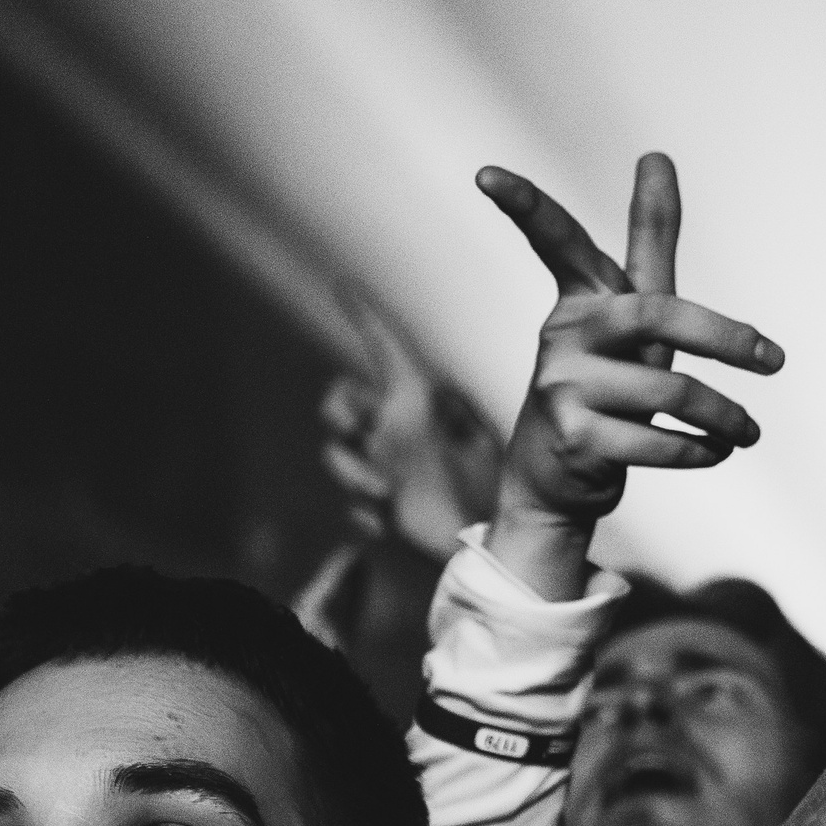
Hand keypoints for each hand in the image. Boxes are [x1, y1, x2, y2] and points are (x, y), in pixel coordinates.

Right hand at [318, 290, 501, 563]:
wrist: (487, 541)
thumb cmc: (483, 483)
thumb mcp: (459, 431)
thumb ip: (428, 404)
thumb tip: (415, 386)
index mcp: (416, 398)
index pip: (383, 346)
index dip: (365, 315)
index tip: (345, 284)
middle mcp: (395, 428)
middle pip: (341, 399)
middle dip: (339, 411)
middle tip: (356, 428)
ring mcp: (384, 467)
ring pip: (338, 455)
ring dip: (353, 473)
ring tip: (384, 492)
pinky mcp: (381, 509)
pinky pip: (354, 505)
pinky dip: (368, 514)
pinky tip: (390, 521)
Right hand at [479, 153, 782, 600]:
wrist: (554, 484)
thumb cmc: (603, 389)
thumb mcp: (631, 316)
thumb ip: (649, 241)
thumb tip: (656, 155)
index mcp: (579, 301)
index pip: (558, 244)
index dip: (525, 206)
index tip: (486, 173)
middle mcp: (563, 337)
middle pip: (655, 314)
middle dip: (724, 337)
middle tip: (776, 361)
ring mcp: (562, 388)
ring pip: (669, 390)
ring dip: (723, 415)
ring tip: (748, 431)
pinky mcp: (574, 439)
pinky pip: (656, 441)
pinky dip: (699, 450)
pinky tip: (715, 452)